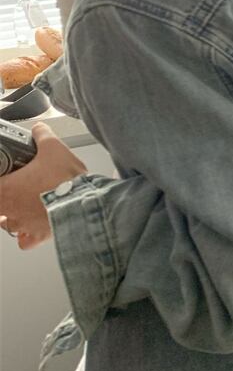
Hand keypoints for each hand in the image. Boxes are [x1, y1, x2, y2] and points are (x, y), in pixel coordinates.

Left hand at [0, 123, 87, 249]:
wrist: (86, 202)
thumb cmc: (67, 180)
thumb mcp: (54, 147)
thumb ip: (42, 135)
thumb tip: (39, 129)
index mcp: (7, 190)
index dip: (1, 181)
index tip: (6, 177)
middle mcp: (11, 210)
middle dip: (4, 199)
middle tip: (15, 189)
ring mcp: (25, 224)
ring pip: (7, 224)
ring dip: (12, 216)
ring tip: (24, 205)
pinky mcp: (41, 235)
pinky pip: (25, 241)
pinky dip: (26, 236)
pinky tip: (31, 227)